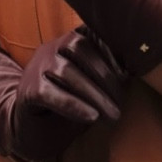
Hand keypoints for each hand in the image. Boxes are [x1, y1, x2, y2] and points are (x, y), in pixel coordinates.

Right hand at [0, 29, 128, 161]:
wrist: (33, 128)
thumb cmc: (71, 102)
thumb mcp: (92, 84)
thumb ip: (109, 72)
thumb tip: (134, 68)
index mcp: (70, 40)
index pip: (92, 33)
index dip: (112, 50)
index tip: (130, 73)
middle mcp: (52, 48)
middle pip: (80, 50)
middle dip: (105, 76)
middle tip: (121, 103)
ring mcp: (37, 67)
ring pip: (66, 71)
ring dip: (94, 95)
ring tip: (112, 115)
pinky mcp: (27, 91)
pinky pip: (50, 93)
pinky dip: (73, 105)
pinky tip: (91, 117)